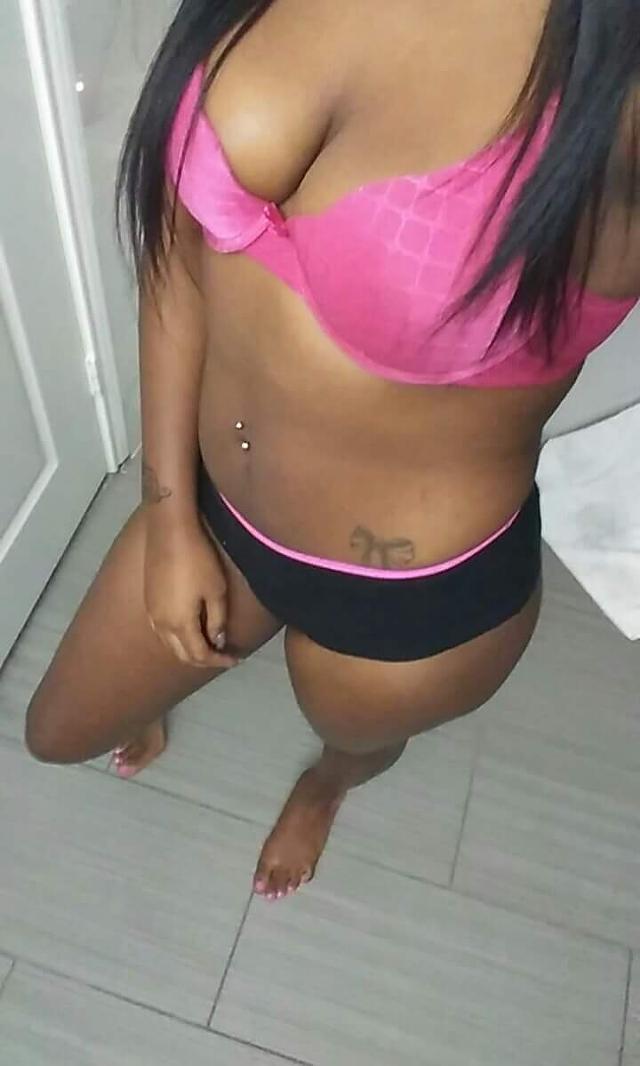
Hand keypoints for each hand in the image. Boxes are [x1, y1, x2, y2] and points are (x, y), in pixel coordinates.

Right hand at [143, 513, 237, 668]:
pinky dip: (177, 638)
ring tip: (209, 644)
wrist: (170, 530)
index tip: (236, 658)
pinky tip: (189, 629)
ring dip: (189, 650)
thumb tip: (217, 641)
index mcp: (180, 624)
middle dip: (204, 659)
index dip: (219, 660)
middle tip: (224, 655)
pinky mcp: (148, 600)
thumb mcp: (216, 591)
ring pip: (170, 644)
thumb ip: (217, 620)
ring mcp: (151, 612)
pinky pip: (162, 631)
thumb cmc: (198, 559)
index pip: (200, 655)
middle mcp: (161, 624)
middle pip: (182, 655)